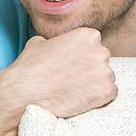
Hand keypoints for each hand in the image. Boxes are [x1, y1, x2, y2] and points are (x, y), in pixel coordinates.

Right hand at [0, 27, 116, 117]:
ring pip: (106, 78)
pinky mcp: (107, 92)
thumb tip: (54, 44)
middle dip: (91, 69)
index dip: (83, 57)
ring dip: (95, 84)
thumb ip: (56, 41)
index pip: (94, 45)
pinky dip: (98, 99)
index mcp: (89, 35)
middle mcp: (102, 51)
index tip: (74, 66)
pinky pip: (109, 95)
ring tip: (75, 91)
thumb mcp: (40, 42)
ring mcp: (106, 72)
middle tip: (74, 80)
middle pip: (102, 61)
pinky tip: (81, 100)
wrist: (26, 93)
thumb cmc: (30, 67)